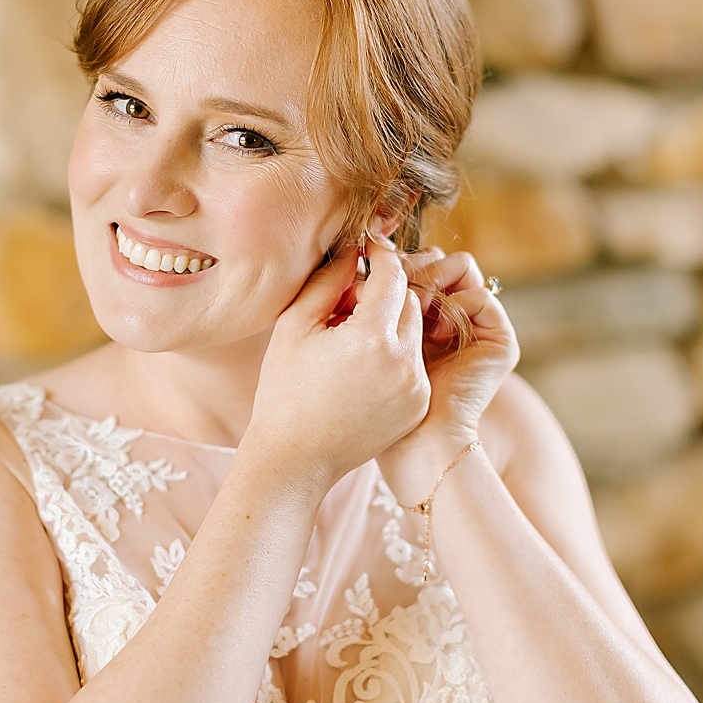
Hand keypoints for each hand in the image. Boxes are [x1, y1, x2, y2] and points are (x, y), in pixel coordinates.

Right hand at [244, 235, 431, 492]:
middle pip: (409, 301)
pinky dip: (394, 356)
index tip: (369, 247)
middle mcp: (404, 360)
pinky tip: (360, 371)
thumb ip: (327, 282)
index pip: (392, 275)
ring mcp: (416, 386)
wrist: (295, 456)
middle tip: (346, 304)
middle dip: (383, 293)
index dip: (380, 256)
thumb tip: (352, 251)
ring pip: (414, 332)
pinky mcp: (418, 404)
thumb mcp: (295, 327)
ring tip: (350, 341)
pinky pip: (415, 364)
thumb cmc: (284, 390)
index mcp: (372, 337)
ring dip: (390, 325)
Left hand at [376, 245, 518, 503]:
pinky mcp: (500, 343)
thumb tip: (364, 242)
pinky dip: (456, 301)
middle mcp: (446, 318)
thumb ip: (363, 293)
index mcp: (411, 316)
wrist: (409, 443)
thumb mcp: (357, 337)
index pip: (408, 264)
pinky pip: (482, 296)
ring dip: (434, 278)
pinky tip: (433, 327)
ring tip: (413, 302)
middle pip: (435, 260)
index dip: (389, 261)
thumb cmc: (368, 397)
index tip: (365, 268)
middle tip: (392, 284)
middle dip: (412, 266)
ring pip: (460, 268)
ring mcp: (476, 328)